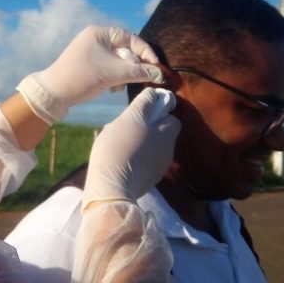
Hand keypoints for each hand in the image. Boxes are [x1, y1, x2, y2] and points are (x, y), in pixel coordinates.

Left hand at [16, 26, 163, 124]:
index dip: (146, 53)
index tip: (156, 67)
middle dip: (134, 66)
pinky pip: (110, 68)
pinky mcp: (89, 65)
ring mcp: (92, 52)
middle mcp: (96, 39)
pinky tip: (112, 89)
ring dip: (124, 74)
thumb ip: (139, 72)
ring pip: (119, 61)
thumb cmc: (82, 78)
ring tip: (120, 86)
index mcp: (100, 33)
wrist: (53, 94)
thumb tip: (160, 74)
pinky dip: (114, 78)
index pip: (132, 39)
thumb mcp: (113, 74)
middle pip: (126, 51)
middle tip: (141, 79)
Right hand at [82, 88, 179, 210]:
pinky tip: (122, 159)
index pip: (172, 117)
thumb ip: (144, 105)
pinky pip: (146, 162)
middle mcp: (168, 151)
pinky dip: (138, 158)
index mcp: (167, 135)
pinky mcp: (149, 180)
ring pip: (153, 147)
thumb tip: (154, 95)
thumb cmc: (118, 148)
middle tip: (129, 127)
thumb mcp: (130, 119)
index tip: (143, 112)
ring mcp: (159, 167)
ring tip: (122, 144)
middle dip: (149, 128)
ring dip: (142, 143)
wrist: (111, 187)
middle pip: (162, 133)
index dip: (159, 112)